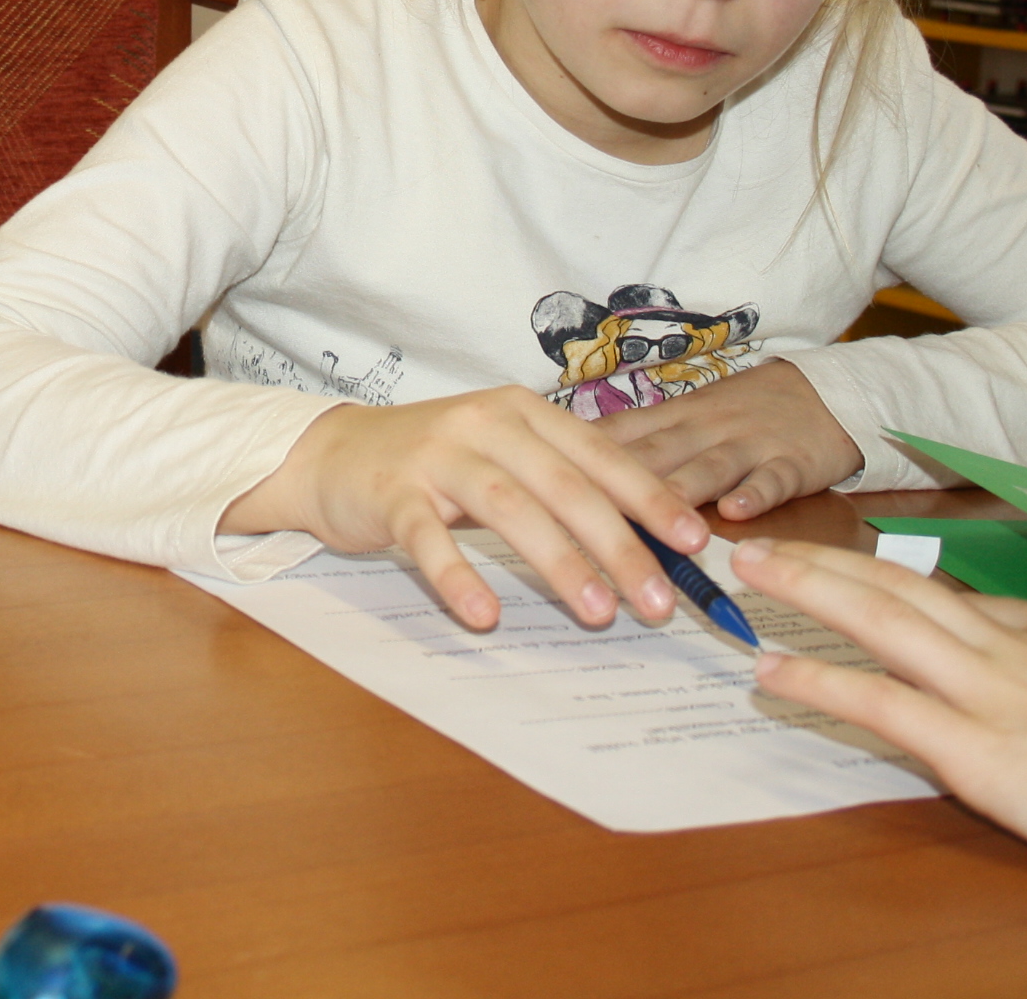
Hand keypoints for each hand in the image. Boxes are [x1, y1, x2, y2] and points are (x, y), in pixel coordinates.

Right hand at [220, 386, 703, 632]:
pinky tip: (485, 614)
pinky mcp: (392, 493)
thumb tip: (643, 540)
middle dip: (620, 547)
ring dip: (559, 563)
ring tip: (598, 613)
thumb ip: (559, 483)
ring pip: (510, 508)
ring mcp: (437, 456)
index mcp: (523, 412)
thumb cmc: (432, 462)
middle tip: (659, 603)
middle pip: (566, 487)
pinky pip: (430, 538)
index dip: (651, 499)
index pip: (601, 456)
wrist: (331, 453)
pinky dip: (459, 576)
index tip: (694, 545)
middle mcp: (485, 424)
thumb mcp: (502, 456)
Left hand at [595, 358, 861, 518]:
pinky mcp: (792, 462)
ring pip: (707, 467)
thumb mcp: (687, 418)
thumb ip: (638, 443)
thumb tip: (571, 469)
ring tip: (650, 520)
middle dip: (616, 485)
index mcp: (672, 418)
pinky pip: (772, 478)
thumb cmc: (743, 413)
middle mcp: (703, 429)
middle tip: (579, 513)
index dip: (577, 458)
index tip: (540, 479)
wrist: (824, 394)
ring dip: (678, 491)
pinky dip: (754, 493)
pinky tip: (736, 512)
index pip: (617, 435)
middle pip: (654, 454)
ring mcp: (748, 443)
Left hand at [729, 538, 1026, 906]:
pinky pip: (884, 707)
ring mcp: (996, 696)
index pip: (966, 603)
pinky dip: (820, 684)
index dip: (898, 588)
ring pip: (879, 623)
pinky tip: (772, 674)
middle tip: (764, 546)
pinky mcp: (983, 754)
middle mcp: (1021, 648)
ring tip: (747, 573)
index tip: (854, 577)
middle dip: (827, 564)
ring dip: (804, 593)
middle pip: (903, 589)